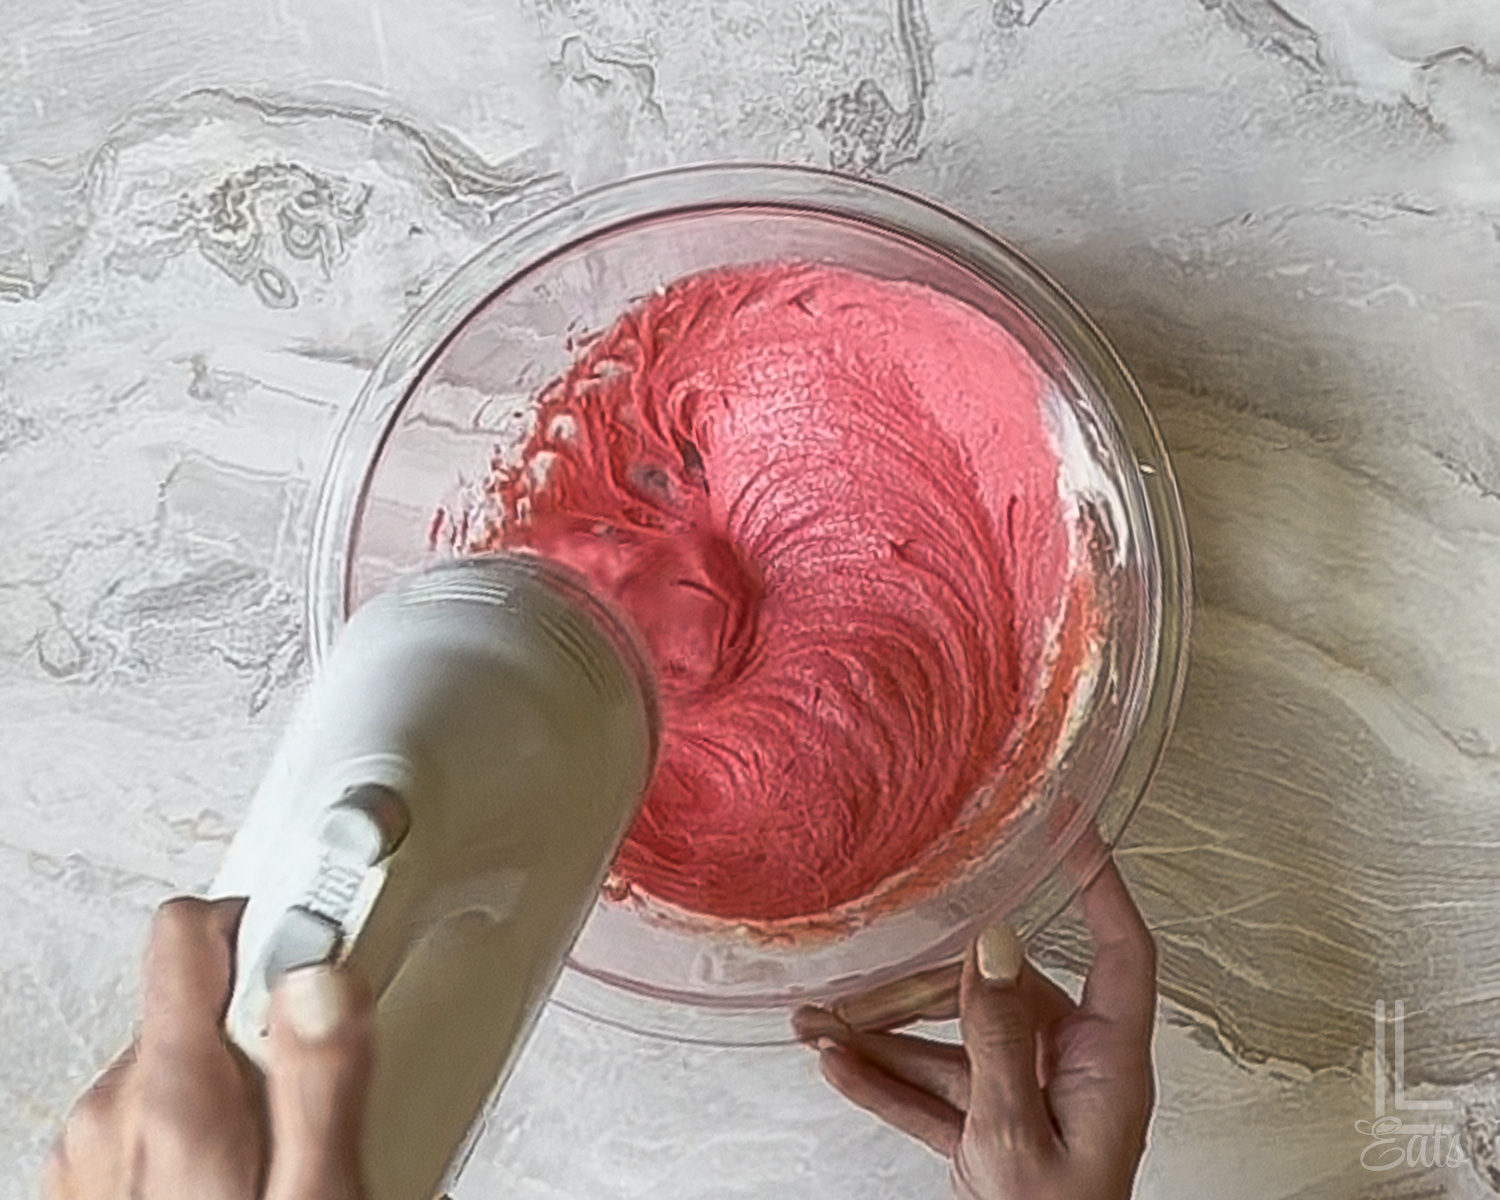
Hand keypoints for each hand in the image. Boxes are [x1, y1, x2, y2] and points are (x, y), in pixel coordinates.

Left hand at [45, 897, 374, 1199]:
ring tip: (286, 1143)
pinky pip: (154, 1106)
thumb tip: (322, 980)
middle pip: (201, 993)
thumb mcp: (316, 1193)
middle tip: (323, 1079)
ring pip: (183, 1051)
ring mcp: (92, 1146)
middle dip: (272, 1019)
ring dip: (240, 1074)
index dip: (274, 921)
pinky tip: (243, 1170)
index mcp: (171, 1097)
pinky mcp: (88, 1176)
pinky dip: (205, 1118)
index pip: (192, 932)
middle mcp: (114, 1110)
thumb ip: (322, 1079)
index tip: (333, 937)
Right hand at [796, 855, 1156, 1199]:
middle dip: (919, 990)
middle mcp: (1069, 1068)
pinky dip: (885, 1082)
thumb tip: (997, 941)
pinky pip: (932, 1092)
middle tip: (857, 983)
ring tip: (814, 1028)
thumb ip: (1000, 1037)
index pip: (1120, 949)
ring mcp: (1026, 1096)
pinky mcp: (988, 1128)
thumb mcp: (1015, 1131)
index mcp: (1107, 1062)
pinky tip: (835, 1065)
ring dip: (881, 1039)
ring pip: (949, 1046)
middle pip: (996, 996)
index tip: (1062, 825)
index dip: (1097, 883)